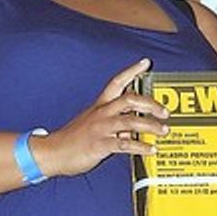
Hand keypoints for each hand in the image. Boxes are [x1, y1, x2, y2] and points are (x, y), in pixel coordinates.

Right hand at [32, 58, 169, 177]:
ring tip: (164, 131)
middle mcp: (101, 113)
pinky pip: (124, 144)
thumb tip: (132, 131)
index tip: (146, 62)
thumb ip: (114, 125)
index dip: (132, 71)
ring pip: (130, 121)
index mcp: (99, 106)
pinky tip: (151, 150)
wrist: (52, 153)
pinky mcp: (100, 145)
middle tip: (165, 111)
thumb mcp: (93, 125)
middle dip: (150, 103)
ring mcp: (101, 128)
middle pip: (129, 99)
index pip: (116, 82)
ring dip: (150, 125)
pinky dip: (141, 147)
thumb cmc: (72, 139)